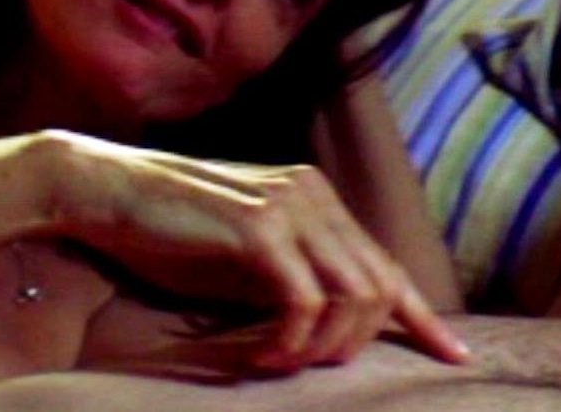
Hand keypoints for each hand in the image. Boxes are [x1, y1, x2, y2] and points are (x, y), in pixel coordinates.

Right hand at [31, 130, 468, 368]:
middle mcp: (314, 194)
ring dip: (326, 345)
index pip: (386, 264)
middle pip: (380, 284)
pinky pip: (304, 300)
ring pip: (353, 294)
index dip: (423, 316)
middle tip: (317, 368)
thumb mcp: (245, 261)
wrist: (106, 191)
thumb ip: (292, 279)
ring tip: (285, 362)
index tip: (453, 355)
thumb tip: (332, 326)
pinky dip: (293, 340)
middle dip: (363, 341)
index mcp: (317, 198)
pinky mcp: (259, 225)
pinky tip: (263, 356)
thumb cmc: (171, 231)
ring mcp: (290, 205)